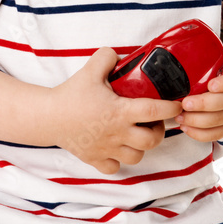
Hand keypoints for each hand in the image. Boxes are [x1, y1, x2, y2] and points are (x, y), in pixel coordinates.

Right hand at [51, 48, 182, 174]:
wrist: (46, 117)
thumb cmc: (70, 94)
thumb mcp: (91, 69)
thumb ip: (108, 57)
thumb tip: (121, 56)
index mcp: (120, 112)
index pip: (156, 111)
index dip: (171, 107)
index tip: (176, 103)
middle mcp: (117, 134)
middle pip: (152, 140)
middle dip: (158, 131)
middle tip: (153, 121)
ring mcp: (107, 149)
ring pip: (137, 157)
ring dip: (141, 147)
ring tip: (137, 135)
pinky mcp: (95, 159)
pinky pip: (116, 168)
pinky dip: (120, 161)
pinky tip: (117, 148)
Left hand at [174, 54, 222, 141]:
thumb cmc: (213, 69)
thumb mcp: (211, 57)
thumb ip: (198, 54)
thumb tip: (170, 51)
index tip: (211, 85)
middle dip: (204, 104)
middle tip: (185, 103)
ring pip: (221, 120)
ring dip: (198, 121)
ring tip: (179, 117)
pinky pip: (218, 134)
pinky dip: (200, 133)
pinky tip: (186, 127)